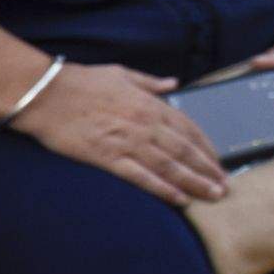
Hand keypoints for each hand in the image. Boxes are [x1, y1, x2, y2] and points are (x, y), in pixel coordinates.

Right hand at [12, 60, 230, 206]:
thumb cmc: (82, 81)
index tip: (219, 162)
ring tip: (213, 195)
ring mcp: (128, 141)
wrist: (46, 93)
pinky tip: (178, 199)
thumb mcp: (123, 74)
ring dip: (194, 181)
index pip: (189, 129)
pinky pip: (141, 176)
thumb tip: (173, 83)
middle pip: (185, 150)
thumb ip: (151, 82)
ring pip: (170, 165)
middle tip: (226, 186)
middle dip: (208, 169)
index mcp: (151, 104)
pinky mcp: (107, 157)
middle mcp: (146, 124)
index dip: (207, 147)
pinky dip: (162, 188)